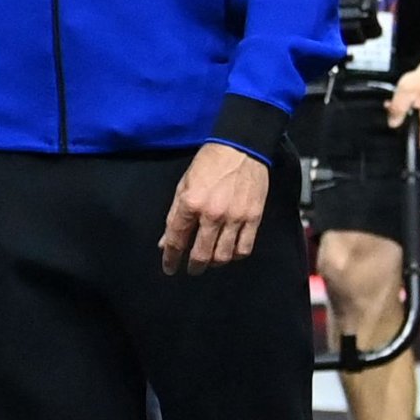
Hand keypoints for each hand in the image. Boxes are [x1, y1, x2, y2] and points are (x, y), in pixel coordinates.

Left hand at [156, 140, 273, 272]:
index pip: (177, 239)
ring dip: (214, 263)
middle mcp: (213, 215)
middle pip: (202, 254)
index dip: (171, 258)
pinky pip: (244, 248)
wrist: (240, 149)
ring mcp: (236, 218)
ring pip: (224, 256)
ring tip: (209, 261)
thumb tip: (166, 241)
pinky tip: (229, 253)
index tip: (169, 268)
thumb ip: (174, 215)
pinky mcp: (254, 218)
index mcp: (191, 204)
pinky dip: (235, 256)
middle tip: (191, 269)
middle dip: (193, 267)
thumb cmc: (208, 165)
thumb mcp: (183, 186)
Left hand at [384, 62, 419, 146]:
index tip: (397, 142)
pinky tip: (399, 105)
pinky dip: (409, 114)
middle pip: (419, 133)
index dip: (410, 143)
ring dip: (404, 118)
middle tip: (390, 116)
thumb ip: (399, 109)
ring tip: (392, 107)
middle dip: (402, 127)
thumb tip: (393, 125)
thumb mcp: (405, 92)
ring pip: (418, 125)